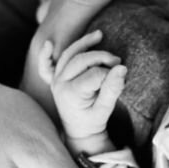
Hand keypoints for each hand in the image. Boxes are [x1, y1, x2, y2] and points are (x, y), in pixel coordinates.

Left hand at [44, 30, 126, 152]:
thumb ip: (113, 89)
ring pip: (68, 55)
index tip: (121, 76)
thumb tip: (122, 68)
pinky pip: (46, 65)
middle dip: (101, 56)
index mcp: (72, 94)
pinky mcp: (53, 79)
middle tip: (118, 61)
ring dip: (83, 43)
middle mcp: (59, 85)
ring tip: (99, 35)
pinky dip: (46, 54)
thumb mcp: (106, 109)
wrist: (80, 132)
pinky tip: (49, 43)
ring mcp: (55, 81)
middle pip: (80, 60)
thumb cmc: (94, 121)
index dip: (110, 73)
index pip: (94, 74)